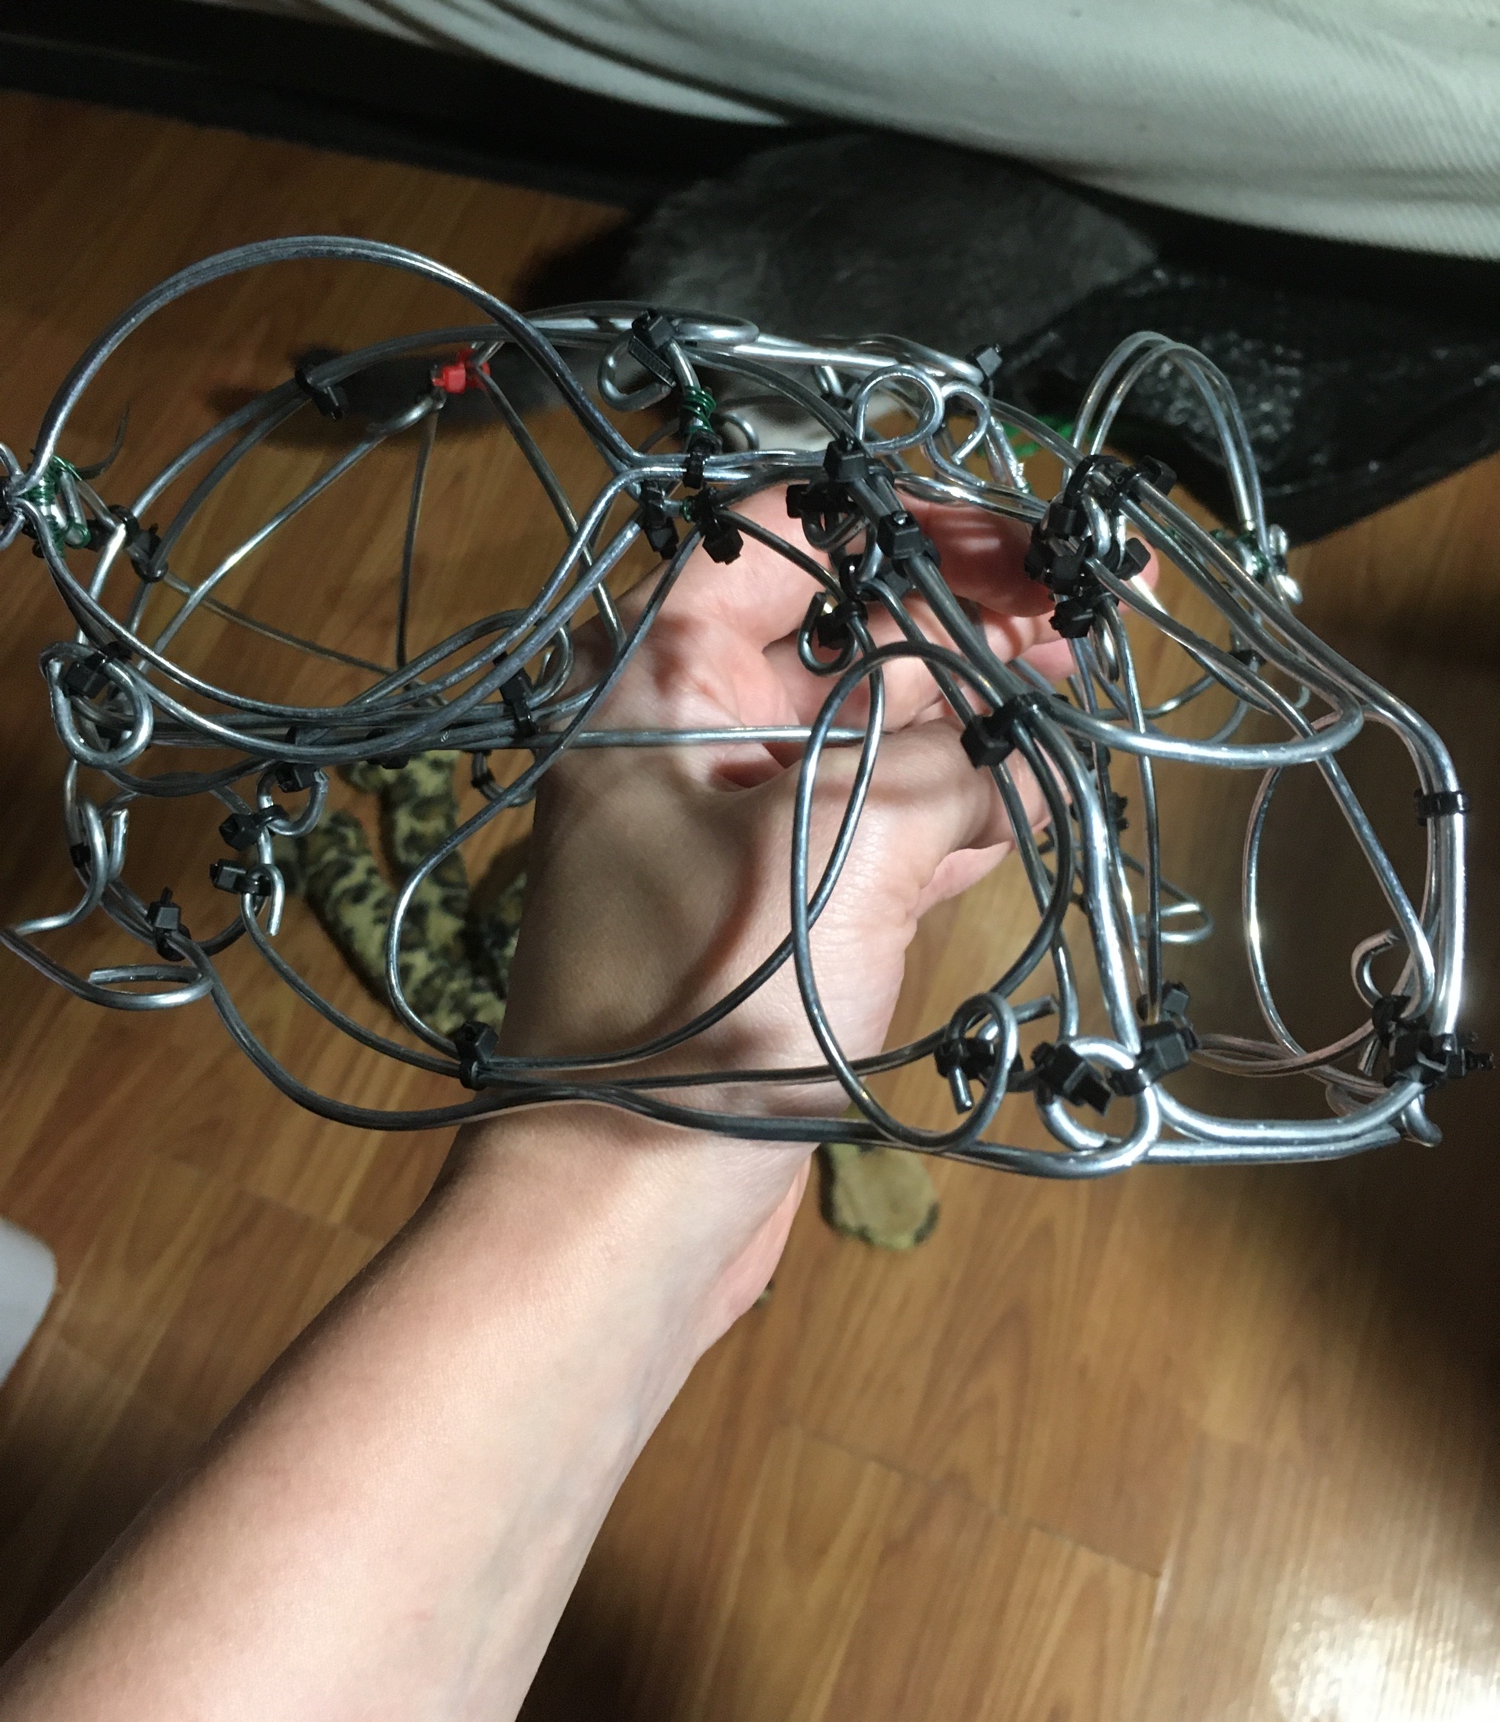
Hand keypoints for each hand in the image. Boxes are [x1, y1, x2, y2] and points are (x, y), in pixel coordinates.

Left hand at [450, 489, 1072, 1323]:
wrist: (634, 1201)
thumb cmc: (712, 998)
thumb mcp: (840, 841)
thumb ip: (943, 764)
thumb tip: (1011, 745)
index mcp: (664, 686)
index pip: (775, 543)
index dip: (895, 520)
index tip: (1010, 534)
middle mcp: (698, 742)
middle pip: (845, 640)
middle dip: (963, 618)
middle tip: (1082, 612)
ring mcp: (745, 831)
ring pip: (877, 739)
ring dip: (975, 716)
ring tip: (1079, 683)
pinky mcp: (787, 913)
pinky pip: (881, 832)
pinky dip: (957, 812)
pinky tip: (1039, 794)